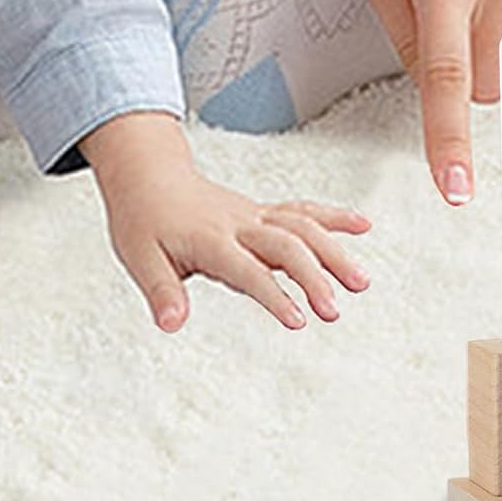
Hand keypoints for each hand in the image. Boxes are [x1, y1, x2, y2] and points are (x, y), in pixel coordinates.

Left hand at [81, 113, 371, 331]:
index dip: (274, 295)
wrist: (148, 177)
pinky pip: (302, 211)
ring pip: (303, 227)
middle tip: (334, 311)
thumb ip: (161, 292)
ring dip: (334, 251)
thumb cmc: (143, 221)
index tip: (298, 321)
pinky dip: (333, 217)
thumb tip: (171, 323)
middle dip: (314, 277)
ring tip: (361, 282)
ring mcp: (254, 216)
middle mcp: (239, 225)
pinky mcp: (262, 213)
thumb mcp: (139, 260)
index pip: (249, 271)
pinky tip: (362, 225)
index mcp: (211, 240)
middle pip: (286, 246)